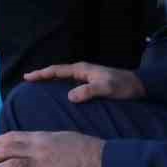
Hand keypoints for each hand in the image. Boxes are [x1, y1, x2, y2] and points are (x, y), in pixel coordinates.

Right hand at [24, 63, 144, 103]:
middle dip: (42, 74)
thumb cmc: (122, 86)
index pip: (57, 70)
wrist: (138, 85)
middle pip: (57, 71)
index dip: (42, 73)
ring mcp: (86, 75)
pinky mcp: (91, 82)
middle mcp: (81, 70)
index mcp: (81, 69)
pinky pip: (69, 81)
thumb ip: (88, 91)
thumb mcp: (106, 89)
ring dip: (50, 79)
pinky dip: (60, 83)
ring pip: (63, 76)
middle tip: (28, 79)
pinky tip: (59, 90)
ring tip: (39, 84)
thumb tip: (69, 97)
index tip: (28, 77)